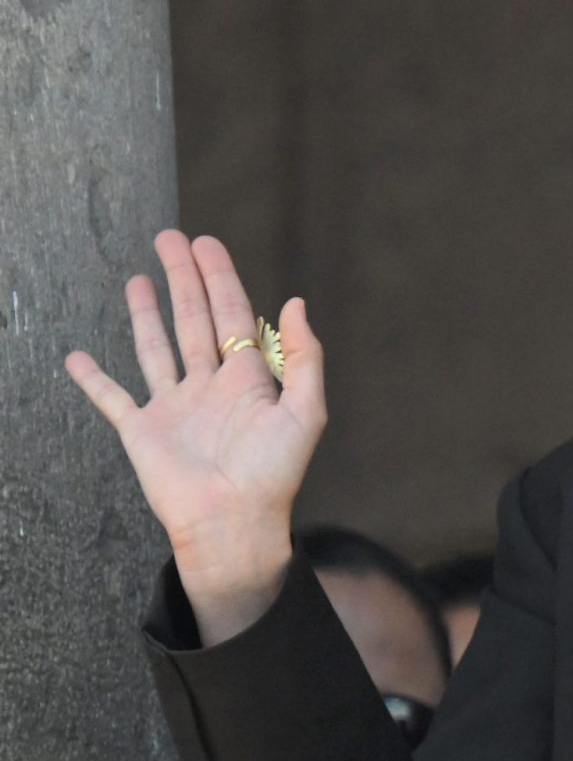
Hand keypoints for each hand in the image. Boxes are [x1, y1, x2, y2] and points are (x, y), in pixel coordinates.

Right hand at [65, 230, 325, 643]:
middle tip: (171, 238)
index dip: (219, 277)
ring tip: (141, 279)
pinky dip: (94, 380)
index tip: (205, 244)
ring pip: (156, 348)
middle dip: (184, 278)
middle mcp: (209, 386)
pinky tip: (78, 358)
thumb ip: (303, 356)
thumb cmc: (274, 474)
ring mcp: (174, 407)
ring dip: (147, 314)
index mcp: (248, 378)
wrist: (233, 522)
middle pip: (193, 319)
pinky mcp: (142, 432)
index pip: (232, 313)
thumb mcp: (305, 411)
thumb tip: (294, 302)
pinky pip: (113, 399)